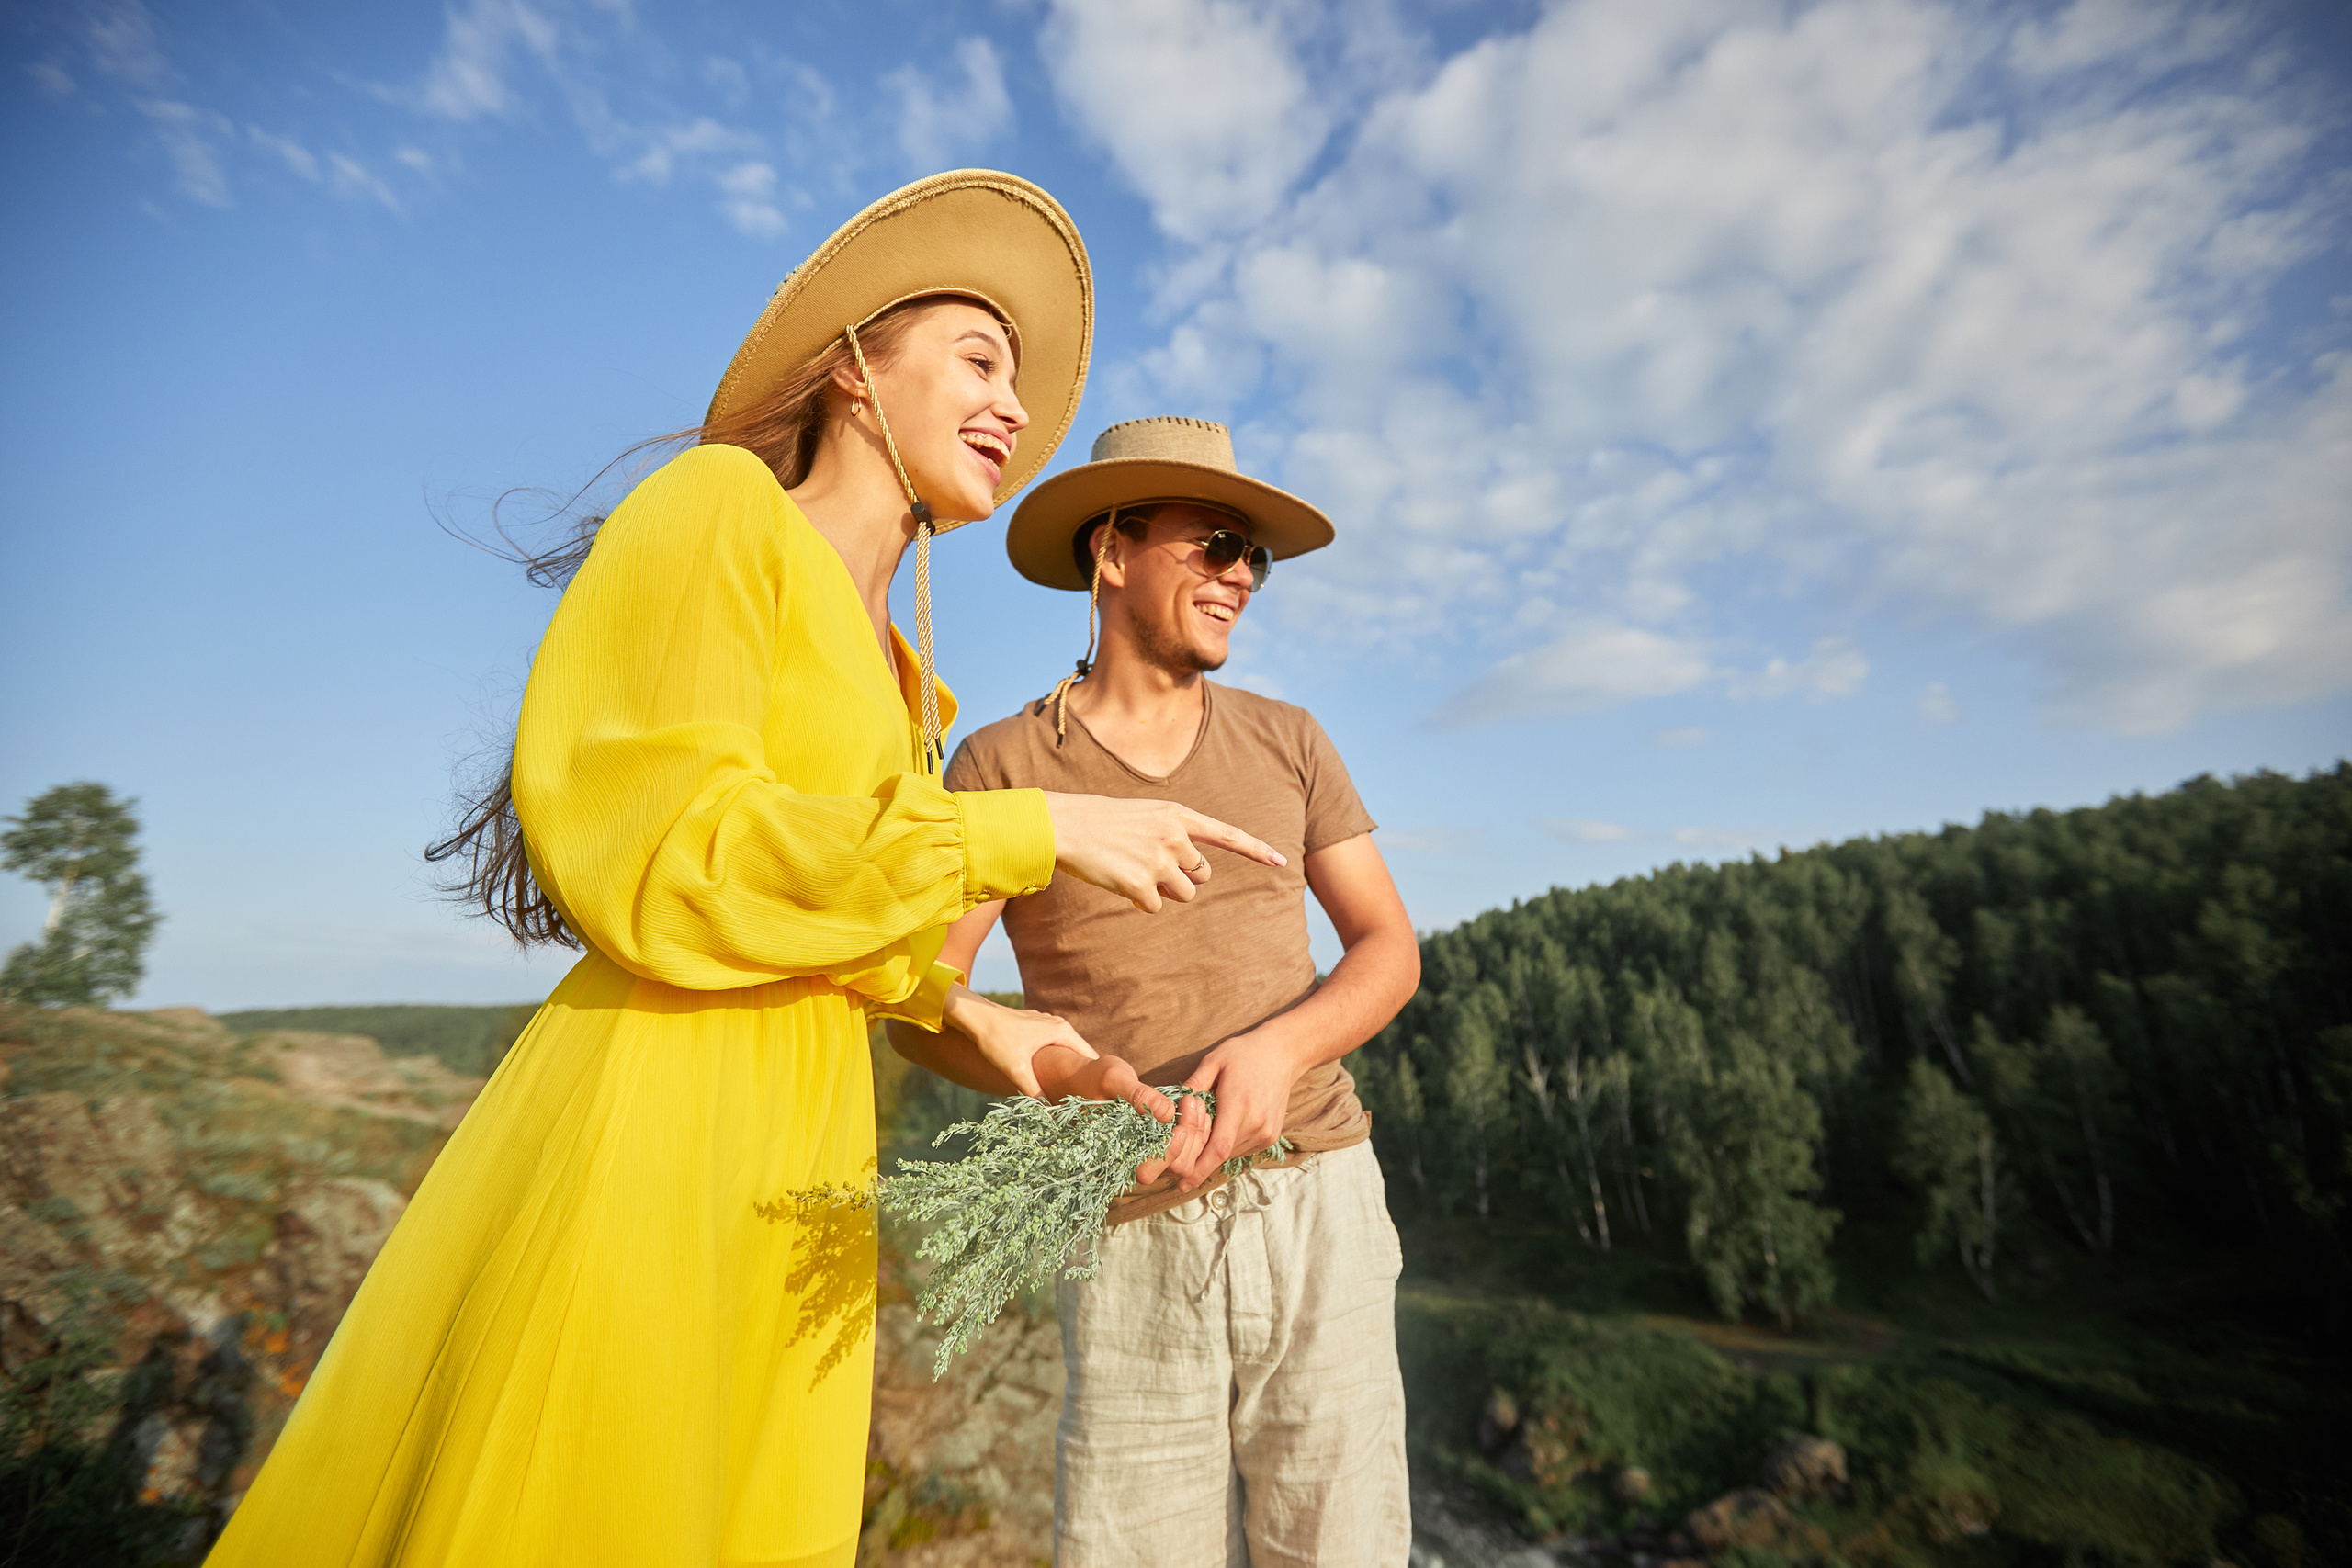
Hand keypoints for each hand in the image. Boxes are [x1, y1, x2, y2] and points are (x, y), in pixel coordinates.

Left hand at [942, 986, 1096, 1098]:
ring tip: (1067, 1088)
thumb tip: (1049, 1115)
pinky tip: (1046, 1072)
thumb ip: (1035, 1093)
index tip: (1095, 1095)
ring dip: (1065, 1066)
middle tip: (1082, 1097)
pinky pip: (1051, 1044)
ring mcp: (1046, 1023)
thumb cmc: (997, 1040)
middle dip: (1079, 1074)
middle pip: (1078, 1053)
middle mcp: (1058, 1024)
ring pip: (1064, 1048)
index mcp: (1062, 1032)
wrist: (974, 1015)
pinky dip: (1053, 1058)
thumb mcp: (1017, 1070)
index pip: (1090, 1056)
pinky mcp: (1033, 1025)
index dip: (1093, 1076)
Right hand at [1032, 1051, 1188, 1185]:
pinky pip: (1186, 1147)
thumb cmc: (1095, 1079)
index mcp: (1115, 1152)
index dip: (1168, 1153)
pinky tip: (1194, 1106)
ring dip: (1197, 1133)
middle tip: (1192, 1102)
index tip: (1180, 1126)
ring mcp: (1148, 1153)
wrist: (1087, 1079)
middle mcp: (1133, 1159)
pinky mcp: (1158, 1143)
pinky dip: (1196, 1129)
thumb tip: (1167, 1113)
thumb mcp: (1113, 1078)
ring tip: (1194, 1102)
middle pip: (1174, 1168)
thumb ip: (1138, 1095)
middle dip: (1190, 1137)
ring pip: (1185, 1161)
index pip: (1147, 1172)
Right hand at [1042, 793, 1285, 913]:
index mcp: (1177, 815)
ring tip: (1132, 869)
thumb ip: (1174, 834)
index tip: (1282, 861)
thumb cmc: (1101, 820)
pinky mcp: (1142, 884)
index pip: (1227, 834)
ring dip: (1163, 891)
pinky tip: (1119, 880)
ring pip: (1183, 894)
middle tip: (1149, 864)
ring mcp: (1159, 861)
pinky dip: (1140, 901)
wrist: (1064, 825)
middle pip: (1202, 875)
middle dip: (1182, 877)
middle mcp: (1174, 836)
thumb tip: (1193, 873)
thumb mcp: (1144, 815)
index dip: (1256, 849)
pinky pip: (1155, 907)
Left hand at [1168, 1031, 1307, 1190]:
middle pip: (1220, 1154)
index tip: (1181, 1184)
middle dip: (1199, 1154)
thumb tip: (1170, 1108)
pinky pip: (1242, 1149)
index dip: (1198, 1170)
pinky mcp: (1271, 1137)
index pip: (1217, 1149)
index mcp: (1239, 1106)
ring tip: (1210, 1122)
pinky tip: (1225, 1123)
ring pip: (1230, 1154)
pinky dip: (1227, 1144)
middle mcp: (1256, 1125)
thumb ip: (1193, 1085)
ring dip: (1213, 1148)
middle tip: (1185, 1140)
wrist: (1283, 1053)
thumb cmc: (1245, 1054)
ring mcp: (1266, 1133)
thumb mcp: (1214, 1061)